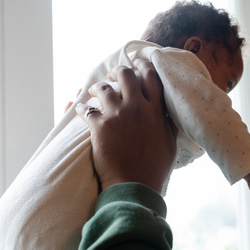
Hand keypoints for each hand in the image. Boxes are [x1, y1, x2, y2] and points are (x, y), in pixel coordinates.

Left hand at [74, 61, 176, 192]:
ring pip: (103, 88)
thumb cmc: (155, 168)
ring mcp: (117, 116)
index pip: (151, 77)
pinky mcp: (99, 127)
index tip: (138, 64)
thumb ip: (168, 124)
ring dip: (98, 88)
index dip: (143, 65)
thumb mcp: (170, 144)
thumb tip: (170, 113)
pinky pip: (86, 109)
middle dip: (117, 72)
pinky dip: (81, 108)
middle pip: (125, 75)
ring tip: (94, 93)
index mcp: (156, 111)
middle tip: (112, 76)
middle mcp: (137, 108)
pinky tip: (80, 109)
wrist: (135, 185)